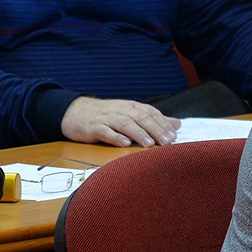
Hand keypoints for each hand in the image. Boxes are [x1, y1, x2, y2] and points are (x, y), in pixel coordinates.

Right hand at [61, 96, 179, 147]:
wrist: (75, 111)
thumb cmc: (107, 115)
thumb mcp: (131, 114)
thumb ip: (154, 120)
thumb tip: (177, 124)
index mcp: (132, 107)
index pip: (151, 113)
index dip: (162, 124)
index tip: (174, 136)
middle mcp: (121, 111)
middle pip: (141, 118)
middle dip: (155, 130)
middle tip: (167, 142)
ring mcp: (106, 118)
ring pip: (125, 124)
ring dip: (138, 133)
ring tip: (150, 144)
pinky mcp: (93, 127)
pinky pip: (105, 132)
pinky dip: (115, 137)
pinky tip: (124, 143)